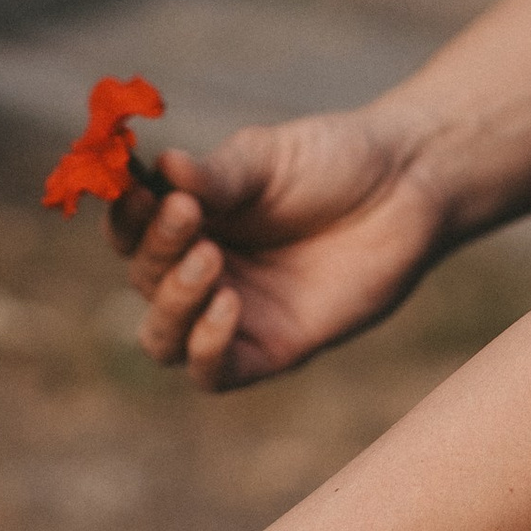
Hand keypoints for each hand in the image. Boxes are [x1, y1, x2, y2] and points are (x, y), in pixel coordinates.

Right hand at [114, 107, 446, 390]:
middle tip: (189, 215)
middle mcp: (200, 271)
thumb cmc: (333, 162)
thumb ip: (214, 173)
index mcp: (188, 222)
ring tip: (209, 260)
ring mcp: (232, 315)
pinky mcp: (270, 349)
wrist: (407, 187)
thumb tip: (160, 166)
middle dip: (158, 250)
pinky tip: (229, 305)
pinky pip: (215, 372)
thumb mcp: (266, 158)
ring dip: (173, 303)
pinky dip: (207, 348)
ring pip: (164, 338)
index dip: (124, 217)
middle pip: (143, 281)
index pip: (129, 232)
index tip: (139, 190)